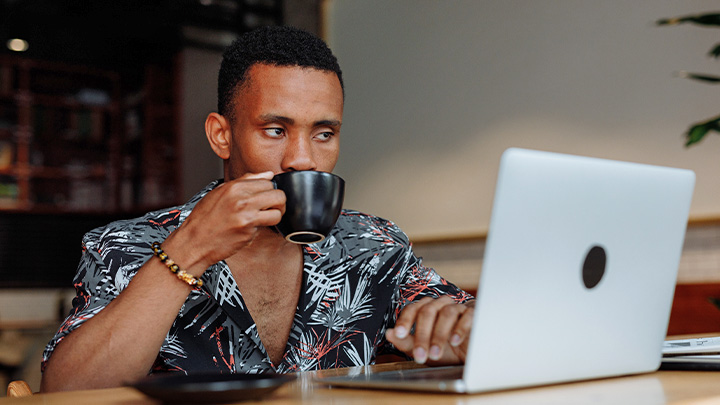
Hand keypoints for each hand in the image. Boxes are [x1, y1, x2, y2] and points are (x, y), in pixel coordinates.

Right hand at [162, 172, 285, 274]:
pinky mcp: (248, 230)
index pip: (268, 181)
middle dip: (278, 202)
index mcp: (234, 186)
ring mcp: (246, 215)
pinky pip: (268, 225)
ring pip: (278, 210)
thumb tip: (268, 175)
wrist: (194, 241)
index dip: (269, 190)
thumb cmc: (205, 218)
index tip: (265, 197)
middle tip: (272, 208)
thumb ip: (246, 181)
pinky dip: (264, 227)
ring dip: (276, 215)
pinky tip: (253, 227)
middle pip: (278, 194)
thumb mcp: (220, 192)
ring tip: (266, 218)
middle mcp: (241, 198)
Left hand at [386, 296, 473, 364]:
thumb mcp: (424, 349)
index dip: (405, 321)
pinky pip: (467, 316)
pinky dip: (460, 329)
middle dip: (422, 335)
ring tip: (436, 353)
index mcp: (426, 310)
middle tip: (420, 355)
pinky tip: (455, 342)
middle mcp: (440, 305)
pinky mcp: (474, 314)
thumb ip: (406, 342)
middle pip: (427, 311)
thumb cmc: (446, 350)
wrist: (470, 355)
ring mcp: (458, 308)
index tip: (399, 334)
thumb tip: (388, 334)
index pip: (412, 309)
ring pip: (446, 313)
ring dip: (439, 335)